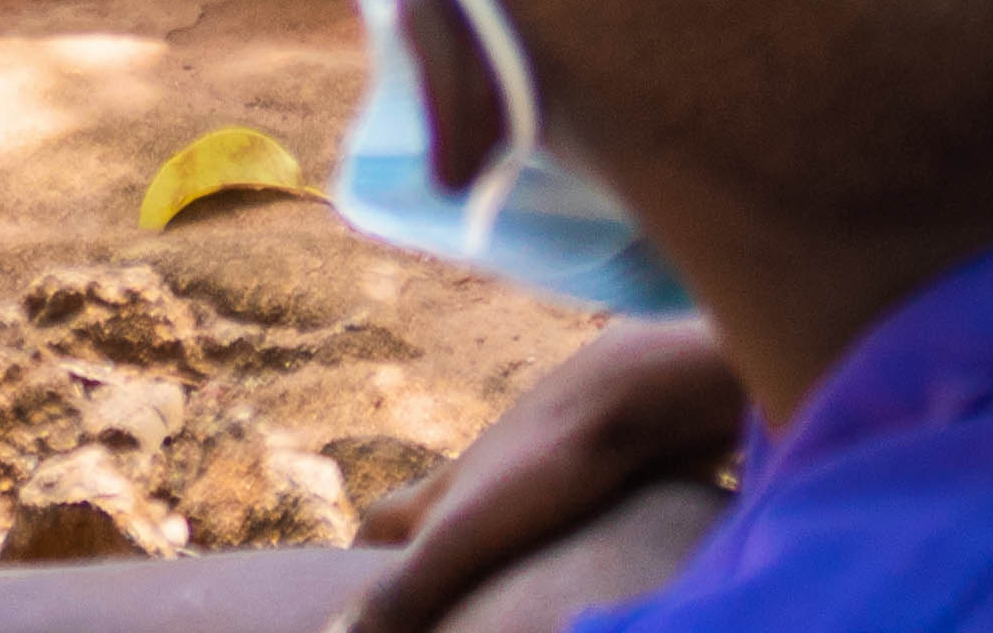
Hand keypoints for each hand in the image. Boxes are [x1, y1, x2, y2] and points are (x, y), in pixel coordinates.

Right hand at [349, 322, 747, 626]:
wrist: (645, 391)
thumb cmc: (550, 462)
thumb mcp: (467, 533)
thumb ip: (406, 586)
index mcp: (449, 488)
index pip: (383, 521)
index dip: (361, 556)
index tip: (346, 591)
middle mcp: (491, 474)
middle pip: (439, 514)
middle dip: (422, 553)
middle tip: (431, 600)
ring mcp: (547, 472)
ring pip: (508, 517)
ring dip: (499, 556)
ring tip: (512, 601)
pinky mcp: (605, 480)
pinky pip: (572, 519)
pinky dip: (563, 551)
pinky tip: (582, 579)